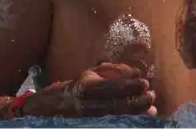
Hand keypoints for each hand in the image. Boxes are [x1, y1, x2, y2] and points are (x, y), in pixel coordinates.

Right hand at [21, 64, 156, 118]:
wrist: (42, 111)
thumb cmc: (68, 90)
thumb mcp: (86, 77)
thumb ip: (107, 73)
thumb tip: (133, 72)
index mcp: (84, 87)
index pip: (111, 87)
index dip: (130, 85)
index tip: (144, 82)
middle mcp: (85, 105)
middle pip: (116, 106)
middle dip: (136, 102)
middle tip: (152, 98)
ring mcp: (86, 119)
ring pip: (115, 118)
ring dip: (134, 114)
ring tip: (150, 111)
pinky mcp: (87, 126)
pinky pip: (109, 125)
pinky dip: (124, 123)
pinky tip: (135, 121)